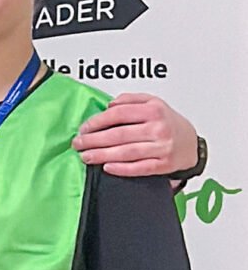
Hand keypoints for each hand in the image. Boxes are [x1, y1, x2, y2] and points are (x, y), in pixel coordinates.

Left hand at [72, 94, 199, 178]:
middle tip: (78, 144)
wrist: (191, 143)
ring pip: (126, 152)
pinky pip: (139, 168)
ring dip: (102, 155)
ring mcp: (161, 147)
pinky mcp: (163, 164)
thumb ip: (131, 100)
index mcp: (154, 110)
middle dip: (94, 140)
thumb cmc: (167, 123)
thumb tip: (110, 104)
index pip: (119, 114)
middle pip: (119, 134)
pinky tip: (107, 167)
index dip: (98, 121)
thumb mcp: (153, 103)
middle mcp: (158, 128)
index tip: (84, 128)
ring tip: (86, 156)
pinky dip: (121, 169)